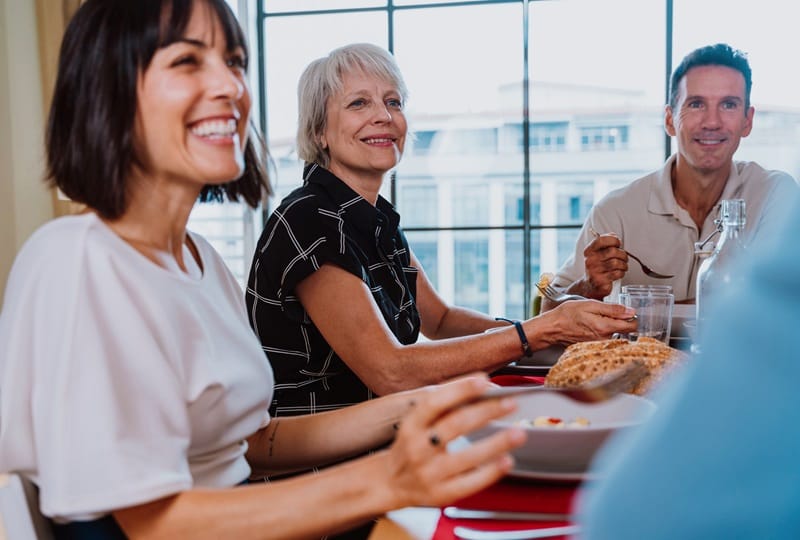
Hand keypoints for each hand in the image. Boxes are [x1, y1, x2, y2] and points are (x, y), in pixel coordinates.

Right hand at [382, 375, 524, 508]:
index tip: (484, 381)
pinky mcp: (441, 494)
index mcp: (411, 425)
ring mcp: (429, 473)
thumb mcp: (416, 423)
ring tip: (517, 432)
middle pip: (455, 425)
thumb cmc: (410, 447)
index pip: (435, 403)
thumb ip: (444, 406)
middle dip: (486, 412)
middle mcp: (418, 448)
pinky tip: (506, 460)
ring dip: (496, 443)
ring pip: (467, 456)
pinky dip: (491, 471)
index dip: (460, 389)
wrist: (389, 483)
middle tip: (510, 403)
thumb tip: (480, 387)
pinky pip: (470, 483)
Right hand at [539, 299, 636, 344]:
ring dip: (611, 326)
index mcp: (605, 327)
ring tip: (596, 319)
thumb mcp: (590, 305)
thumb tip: (630, 311)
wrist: (552, 328)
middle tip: (607, 313)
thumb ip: (612, 309)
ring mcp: (599, 344)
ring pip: (616, 335)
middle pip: (625, 331)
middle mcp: (604, 339)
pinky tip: (592, 326)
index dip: (632, 317)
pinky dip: (603, 332)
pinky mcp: (594, 347)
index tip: (627, 312)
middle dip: (621, 321)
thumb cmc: (567, 315)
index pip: (632, 326)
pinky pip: (606, 339)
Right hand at [582, 233, 627, 298]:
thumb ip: (605, 244)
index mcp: (589, 251)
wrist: (589, 285)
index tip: (618, 244)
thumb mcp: (597, 254)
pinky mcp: (601, 281)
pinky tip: (618, 274)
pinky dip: (621, 273)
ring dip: (624, 265)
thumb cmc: (597, 267)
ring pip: (617, 263)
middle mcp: (590, 260)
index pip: (601, 240)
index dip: (614, 240)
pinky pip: (618, 273)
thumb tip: (614, 236)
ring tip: (622, 267)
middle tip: (624, 258)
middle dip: (623, 255)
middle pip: (613, 251)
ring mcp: (594, 271)